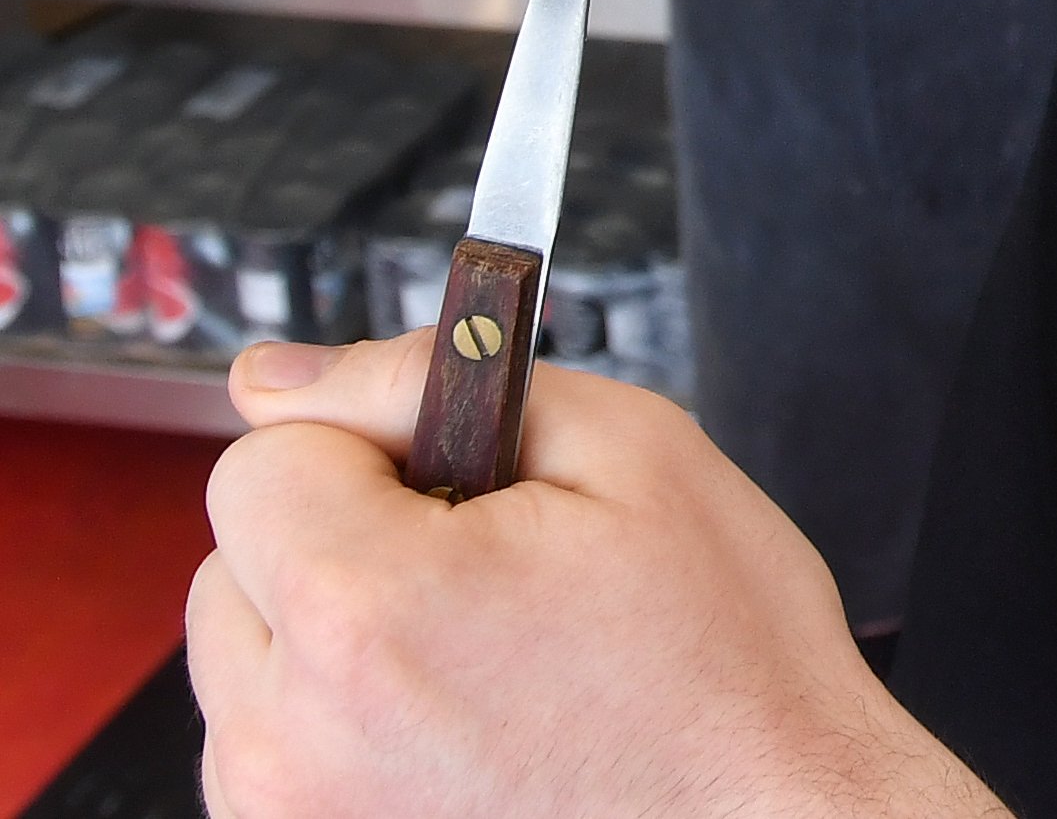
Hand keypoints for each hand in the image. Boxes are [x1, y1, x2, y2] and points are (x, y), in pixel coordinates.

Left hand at [190, 335, 1001, 818]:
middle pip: (238, 563)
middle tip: (484, 573)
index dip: (374, 447)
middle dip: (344, 541)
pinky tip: (456, 729)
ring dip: (335, 639)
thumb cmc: (726, 668)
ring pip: (248, 663)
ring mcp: (288, 814)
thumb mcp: (632, 451)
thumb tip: (283, 375)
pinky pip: (271, 753)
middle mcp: (294, 733)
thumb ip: (432, 382)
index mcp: (368, 607)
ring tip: (477, 662)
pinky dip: (341, 727)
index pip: (261, 460)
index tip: (457, 482)